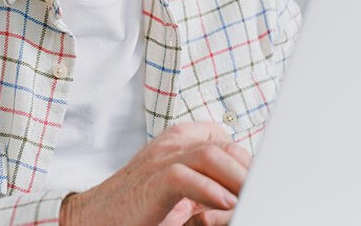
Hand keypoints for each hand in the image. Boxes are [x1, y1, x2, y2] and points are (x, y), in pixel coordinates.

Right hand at [59, 122, 251, 225]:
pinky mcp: (149, 183)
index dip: (249, 164)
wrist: (93, 219)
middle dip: (250, 172)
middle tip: (267, 194)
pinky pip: (182, 177)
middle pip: (225, 146)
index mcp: (181, 142)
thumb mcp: (183, 193)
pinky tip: (226, 204)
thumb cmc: (140, 209)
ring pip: (210, 155)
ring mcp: (158, 160)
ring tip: (254, 199)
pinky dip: (208, 190)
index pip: (228, 142)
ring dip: (238, 179)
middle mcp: (171, 145)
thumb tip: (246, 192)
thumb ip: (209, 184)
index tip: (263, 186)